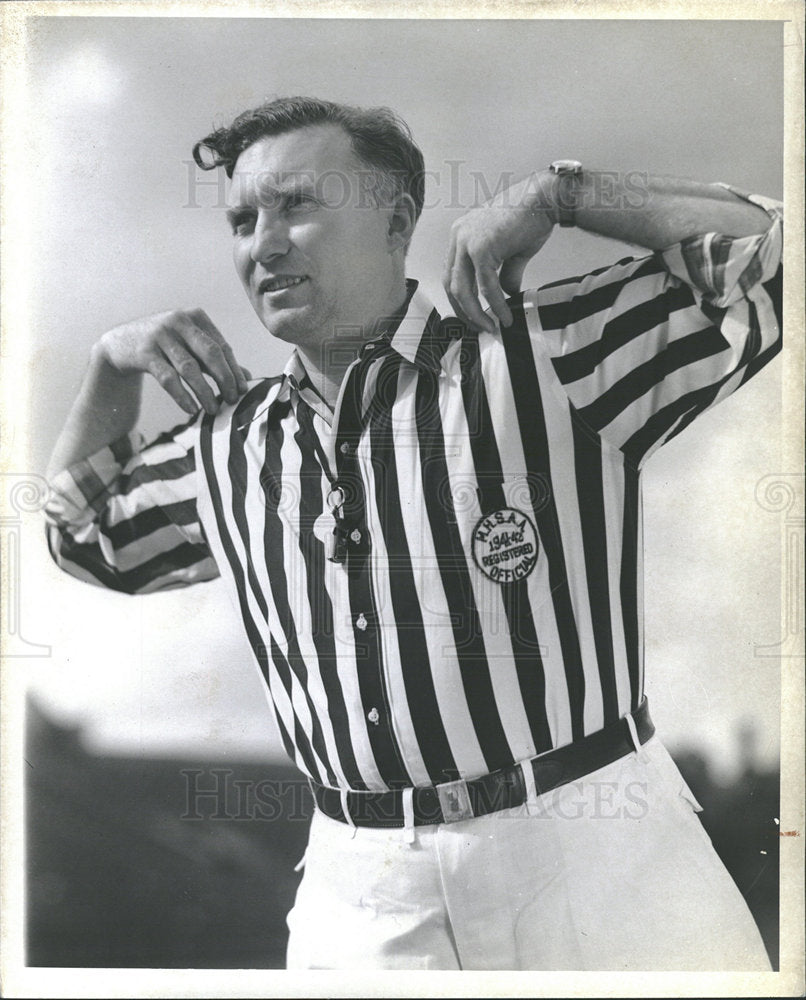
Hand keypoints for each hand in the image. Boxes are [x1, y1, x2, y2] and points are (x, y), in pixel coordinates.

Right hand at [96, 308, 249, 415]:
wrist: (121, 343)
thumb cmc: (165, 346)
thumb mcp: (190, 346)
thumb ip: (216, 359)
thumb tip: (247, 377)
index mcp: (195, 317)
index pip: (222, 346)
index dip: (234, 370)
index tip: (243, 390)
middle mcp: (179, 321)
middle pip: (210, 354)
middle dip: (224, 379)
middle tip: (232, 400)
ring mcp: (160, 335)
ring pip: (189, 368)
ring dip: (204, 391)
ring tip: (213, 409)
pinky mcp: (145, 352)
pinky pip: (168, 378)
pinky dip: (182, 395)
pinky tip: (191, 409)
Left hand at [443, 172, 557, 331]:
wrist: (546, 198)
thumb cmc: (532, 217)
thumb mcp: (512, 250)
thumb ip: (505, 272)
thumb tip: (507, 292)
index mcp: (461, 234)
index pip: (451, 273)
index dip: (460, 299)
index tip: (472, 315)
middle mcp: (459, 236)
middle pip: (451, 284)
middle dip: (464, 311)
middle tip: (479, 327)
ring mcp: (467, 241)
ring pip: (463, 289)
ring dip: (476, 313)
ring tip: (491, 327)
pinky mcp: (482, 248)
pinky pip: (486, 286)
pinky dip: (496, 304)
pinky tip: (505, 316)